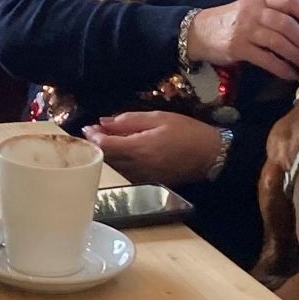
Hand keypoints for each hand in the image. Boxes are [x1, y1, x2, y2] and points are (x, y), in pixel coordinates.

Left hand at [81, 111, 223, 185]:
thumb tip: (104, 121)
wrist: (210, 155)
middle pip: (106, 158)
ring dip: (106, 154)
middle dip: (96, 145)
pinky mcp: (147, 181)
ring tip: (105, 139)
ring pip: (114, 167)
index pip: (105, 146)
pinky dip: (118, 162)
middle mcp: (137, 166)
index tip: (88, 127)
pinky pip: (125, 172)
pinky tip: (121, 151)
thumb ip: (128, 120)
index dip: (93, 136)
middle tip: (93, 131)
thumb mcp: (158, 117)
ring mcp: (142, 177)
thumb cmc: (187, 132)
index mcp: (139, 148)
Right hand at [185, 0, 298, 78]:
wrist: (199, 31)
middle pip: (286, 23)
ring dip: (296, 55)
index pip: (290, 0)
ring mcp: (244, 30)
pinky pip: (265, 59)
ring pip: (278, 41)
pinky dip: (281, 68)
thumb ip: (277, 16)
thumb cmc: (233, 21)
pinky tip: (290, 74)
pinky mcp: (237, 48)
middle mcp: (253, 11)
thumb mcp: (253, 10)